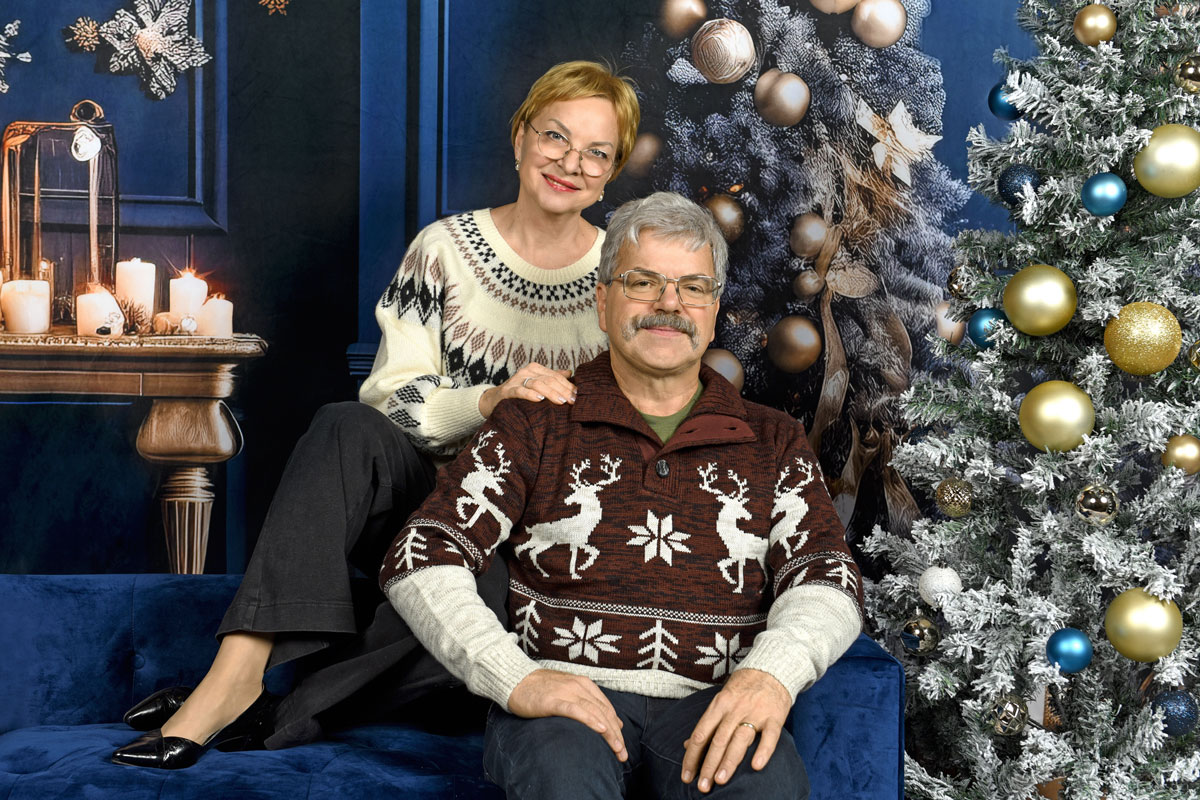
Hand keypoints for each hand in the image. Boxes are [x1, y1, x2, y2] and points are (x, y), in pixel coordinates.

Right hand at [479, 365, 574, 417]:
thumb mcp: (536, 383)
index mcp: (535, 369)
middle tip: (573, 401)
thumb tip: (570, 373)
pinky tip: (539, 399)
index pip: (555, 376)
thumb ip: (552, 378)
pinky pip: (521, 391)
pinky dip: (530, 395)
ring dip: (551, 393)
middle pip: (549, 379)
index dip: (568, 386)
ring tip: (561, 401)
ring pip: (538, 384)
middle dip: (563, 390)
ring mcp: (516, 380)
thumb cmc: (519, 392)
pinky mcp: (508, 391)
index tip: (578, 396)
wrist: (494, 400)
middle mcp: (526, 372)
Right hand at [507, 669, 626, 761]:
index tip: (622, 746)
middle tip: (623, 754)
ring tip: (616, 748)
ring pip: (594, 713)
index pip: (607, 708)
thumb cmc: (541, 689)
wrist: (516, 680)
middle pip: (604, 712)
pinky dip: (589, 720)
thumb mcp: (569, 692)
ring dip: (608, 732)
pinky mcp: (553, 700)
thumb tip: (612, 722)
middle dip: (616, 735)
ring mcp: (567, 692)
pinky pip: (575, 710)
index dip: (617, 728)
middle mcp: (579, 686)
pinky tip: (600, 729)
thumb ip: (590, 704)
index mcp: (584, 684)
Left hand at [681, 669, 790, 792]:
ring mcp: (755, 712)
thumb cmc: (743, 688)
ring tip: (720, 780)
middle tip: (702, 787)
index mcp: (718, 705)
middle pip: (718, 740)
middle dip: (708, 765)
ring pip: (739, 739)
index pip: (700, 734)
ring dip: (729, 761)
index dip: (692, 756)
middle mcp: (734, 709)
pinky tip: (756, 766)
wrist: (771, 669)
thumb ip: (707, 723)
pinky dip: (763, 751)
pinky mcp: (774, 717)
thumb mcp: (721, 700)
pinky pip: (769, 736)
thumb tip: (687, 744)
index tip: (687, 776)